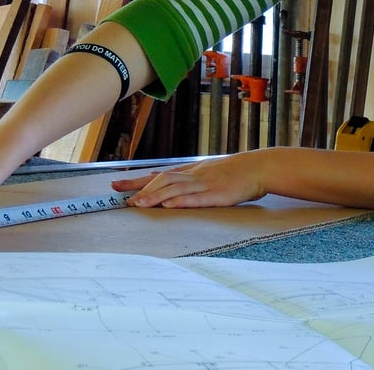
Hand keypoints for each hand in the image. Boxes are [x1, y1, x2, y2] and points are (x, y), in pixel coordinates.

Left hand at [111, 152, 266, 207]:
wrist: (257, 168)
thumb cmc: (233, 172)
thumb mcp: (207, 172)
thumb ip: (187, 179)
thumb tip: (164, 184)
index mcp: (190, 171)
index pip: (158, 174)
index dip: (136, 180)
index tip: (116, 184)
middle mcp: (193, 175)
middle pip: (162, 179)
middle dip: (140, 187)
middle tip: (121, 195)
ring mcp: (205, 184)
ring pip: (175, 188)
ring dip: (155, 195)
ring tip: (138, 203)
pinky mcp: (217, 194)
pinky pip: (196, 198)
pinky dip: (180, 201)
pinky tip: (168, 205)